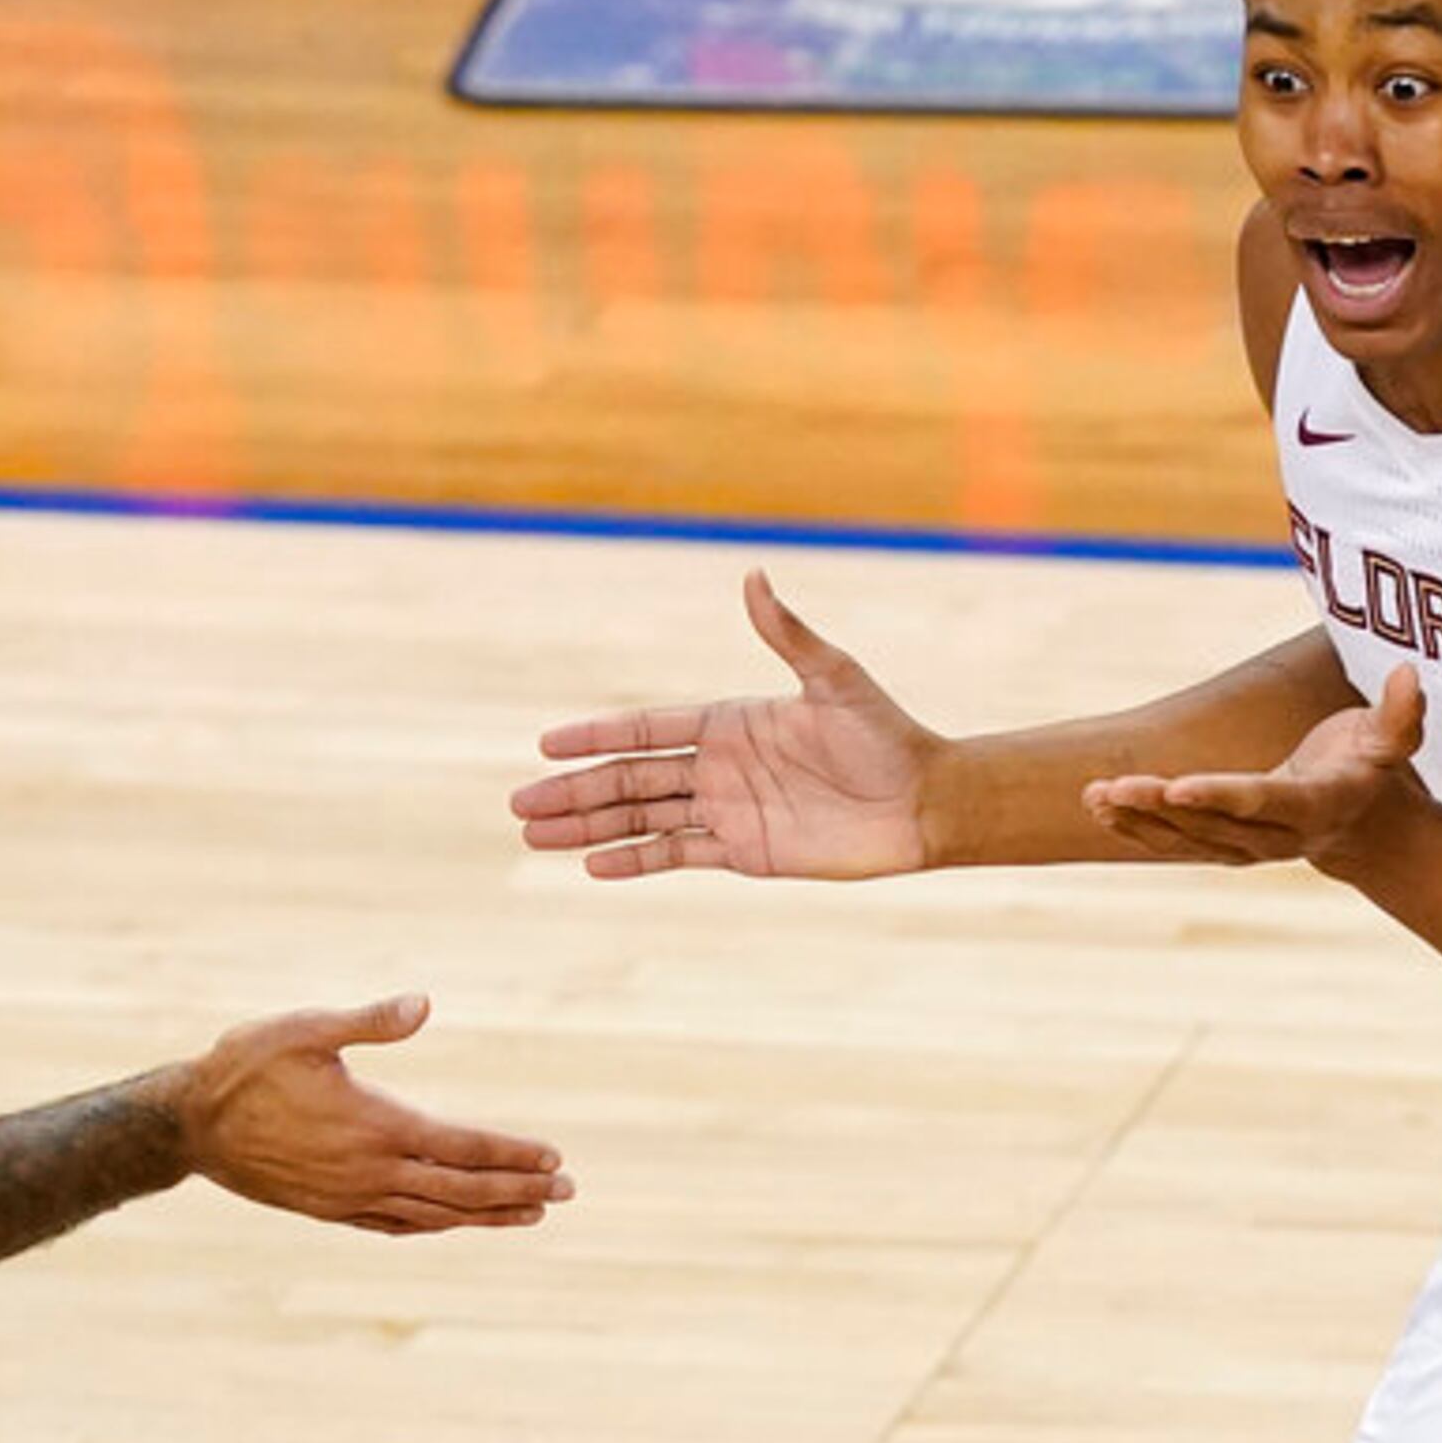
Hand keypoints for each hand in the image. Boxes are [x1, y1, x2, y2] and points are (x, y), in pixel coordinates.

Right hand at [178, 995, 570, 1234]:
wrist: (188, 1125)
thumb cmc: (245, 1066)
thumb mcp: (303, 1029)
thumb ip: (368, 1020)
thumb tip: (424, 1003)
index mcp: (374, 1125)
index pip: (461, 1146)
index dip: (511, 1154)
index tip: (554, 1159)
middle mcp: (369, 1172)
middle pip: (461, 1190)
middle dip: (518, 1190)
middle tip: (567, 1192)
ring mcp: (350, 1199)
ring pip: (435, 1216)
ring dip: (486, 1216)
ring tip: (531, 1214)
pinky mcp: (330, 1212)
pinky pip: (397, 1227)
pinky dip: (436, 1226)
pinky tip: (456, 1223)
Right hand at [512, 571, 936, 879]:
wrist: (924, 803)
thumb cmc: (885, 735)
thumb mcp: (834, 680)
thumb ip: (788, 635)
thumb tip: (753, 577)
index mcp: (730, 720)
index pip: (646, 729)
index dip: (595, 737)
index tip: (545, 743)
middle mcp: (719, 765)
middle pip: (629, 778)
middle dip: (573, 790)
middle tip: (517, 804)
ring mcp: (727, 810)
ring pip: (641, 818)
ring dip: (588, 826)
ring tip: (534, 837)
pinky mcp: (744, 852)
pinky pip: (677, 856)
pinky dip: (635, 862)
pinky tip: (592, 865)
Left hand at [1085, 664, 1429, 868]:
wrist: (1363, 822)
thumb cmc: (1372, 765)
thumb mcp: (1393, 739)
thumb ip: (1400, 712)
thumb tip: (1409, 672)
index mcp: (1313, 806)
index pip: (1261, 802)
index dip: (1219, 796)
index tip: (1178, 788)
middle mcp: (1276, 836)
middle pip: (1210, 823)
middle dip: (1159, 808)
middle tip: (1113, 787)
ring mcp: (1247, 847)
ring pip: (1185, 839)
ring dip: (1137, 821)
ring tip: (1092, 796)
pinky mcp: (1225, 846)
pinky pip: (1176, 843)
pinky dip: (1137, 829)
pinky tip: (1098, 808)